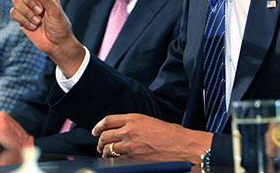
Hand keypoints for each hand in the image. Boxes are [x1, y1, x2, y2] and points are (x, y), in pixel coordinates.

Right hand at [11, 0, 85, 76]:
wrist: (56, 44)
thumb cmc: (60, 26)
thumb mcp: (56, 12)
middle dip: (28, 0)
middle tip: (39, 11)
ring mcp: (27, 7)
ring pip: (15, 0)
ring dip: (26, 12)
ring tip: (37, 21)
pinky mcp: (21, 17)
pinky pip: (13, 12)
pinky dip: (23, 20)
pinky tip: (33, 26)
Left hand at [92, 113, 211, 163]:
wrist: (185, 147)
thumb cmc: (172, 135)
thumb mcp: (150, 122)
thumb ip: (134, 125)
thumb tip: (123, 130)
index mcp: (133, 118)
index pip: (108, 121)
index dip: (98, 126)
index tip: (95, 131)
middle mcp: (129, 131)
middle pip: (105, 136)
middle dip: (100, 142)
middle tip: (100, 145)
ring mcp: (131, 146)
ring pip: (109, 149)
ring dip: (105, 152)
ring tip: (106, 154)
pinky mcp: (135, 159)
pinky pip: (118, 160)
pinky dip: (114, 161)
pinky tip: (115, 161)